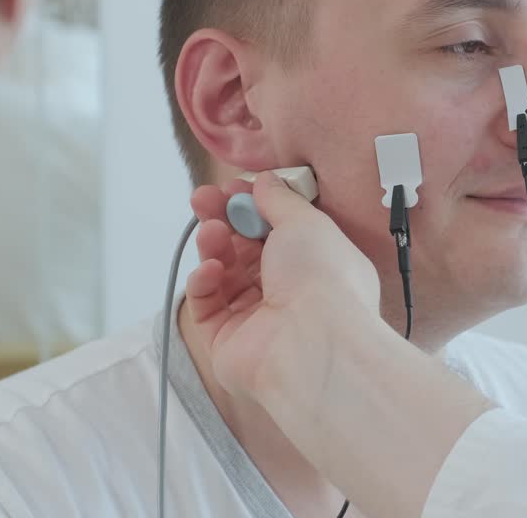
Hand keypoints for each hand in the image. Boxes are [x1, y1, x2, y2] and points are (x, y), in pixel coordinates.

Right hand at [183, 171, 382, 403]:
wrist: (313, 342)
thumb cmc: (324, 280)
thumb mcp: (306, 222)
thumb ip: (280, 200)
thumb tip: (265, 182)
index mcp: (317, 264)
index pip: (277, 230)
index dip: (252, 206)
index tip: (232, 187)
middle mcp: (290, 292)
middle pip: (245, 250)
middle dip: (223, 220)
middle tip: (202, 199)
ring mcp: (258, 318)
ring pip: (224, 274)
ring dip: (213, 246)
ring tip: (210, 231)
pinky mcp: (229, 341)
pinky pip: (207, 305)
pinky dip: (204, 283)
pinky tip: (210, 269)